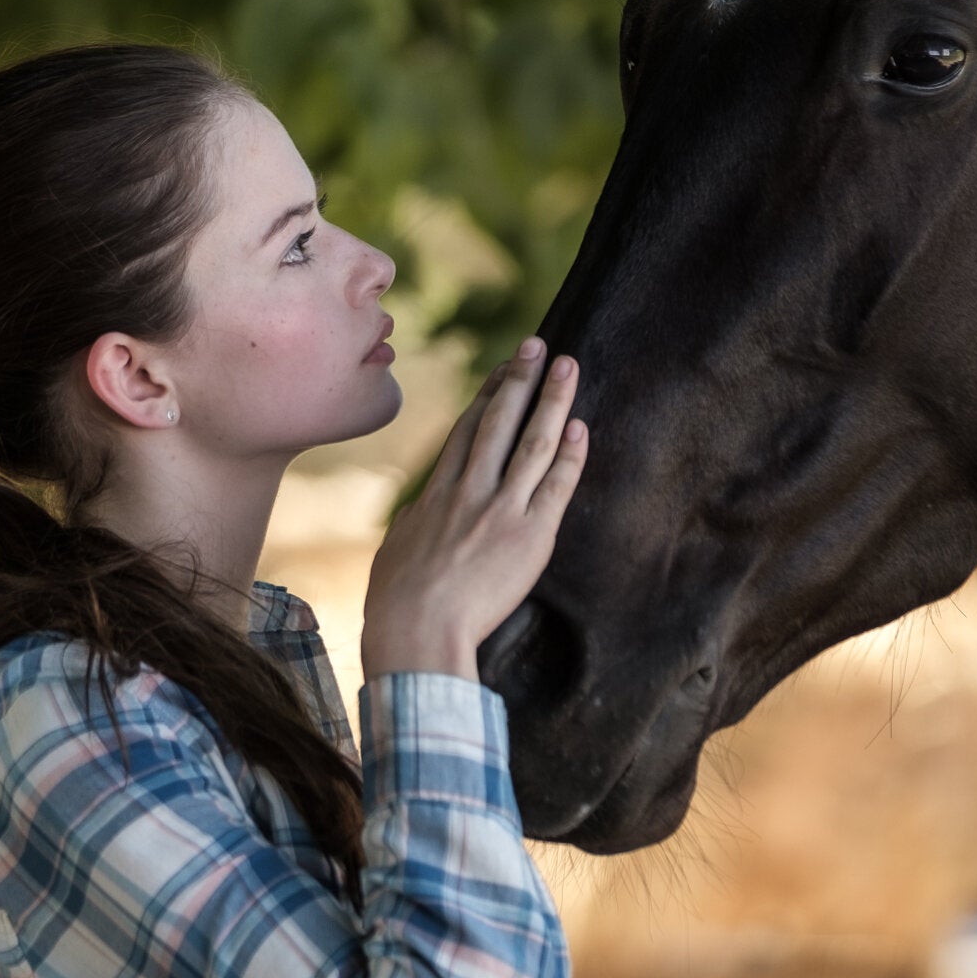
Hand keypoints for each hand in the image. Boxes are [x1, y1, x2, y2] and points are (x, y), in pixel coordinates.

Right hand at [361, 336, 589, 680]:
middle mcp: (469, 491)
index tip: (502, 372)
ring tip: (567, 365)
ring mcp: (500, 509)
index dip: (487, 397)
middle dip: (518, 379)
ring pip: (531, 442)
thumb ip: (417, 523)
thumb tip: (422, 516)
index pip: (466, 432)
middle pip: (498, 422)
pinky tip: (579, 427)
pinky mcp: (529, 535)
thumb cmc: (397, 604)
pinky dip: (569, 455)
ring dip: (551, 399)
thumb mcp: (397, 549)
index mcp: (436, 493)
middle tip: (536, 345)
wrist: (416, 632)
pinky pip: (555, 486)